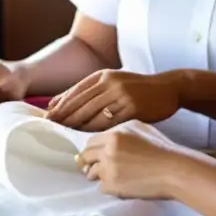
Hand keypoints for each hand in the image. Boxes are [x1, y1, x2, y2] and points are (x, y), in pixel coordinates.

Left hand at [46, 70, 179, 131]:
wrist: (169, 88)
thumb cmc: (138, 88)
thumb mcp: (112, 81)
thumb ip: (85, 90)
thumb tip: (53, 103)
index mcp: (104, 75)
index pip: (75, 92)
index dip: (60, 107)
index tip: (46, 120)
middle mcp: (111, 82)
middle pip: (80, 103)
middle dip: (63, 119)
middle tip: (50, 132)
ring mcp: (122, 94)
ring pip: (92, 114)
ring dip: (77, 127)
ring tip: (64, 138)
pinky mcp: (133, 108)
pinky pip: (109, 123)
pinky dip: (96, 132)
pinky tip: (88, 140)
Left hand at [78, 124, 182, 198]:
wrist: (173, 170)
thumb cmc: (163, 150)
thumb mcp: (142, 131)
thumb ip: (121, 134)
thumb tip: (105, 143)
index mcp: (115, 134)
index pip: (91, 142)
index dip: (92, 150)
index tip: (93, 156)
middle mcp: (108, 149)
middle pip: (85, 156)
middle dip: (87, 163)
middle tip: (92, 169)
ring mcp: (107, 167)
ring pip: (91, 173)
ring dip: (99, 176)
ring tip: (115, 178)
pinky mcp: (110, 185)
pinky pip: (101, 188)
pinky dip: (109, 188)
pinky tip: (124, 185)